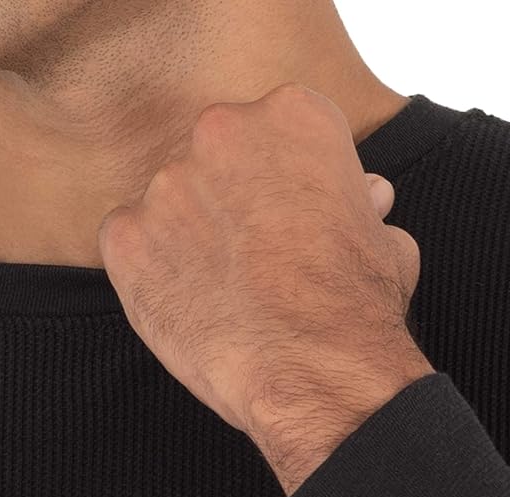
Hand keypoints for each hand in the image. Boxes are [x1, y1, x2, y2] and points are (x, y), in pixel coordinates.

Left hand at [96, 81, 435, 495]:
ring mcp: (166, 184)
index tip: (290, 225)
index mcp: (292, 115)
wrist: (310, 368)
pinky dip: (149, 272)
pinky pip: (127, 242)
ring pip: (169, 202)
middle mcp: (222, 131)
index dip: (283, 186)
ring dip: (188, 237)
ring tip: (223, 293)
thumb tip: (366, 197)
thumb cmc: (355, 308)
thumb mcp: (384, 242)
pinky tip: (186, 305)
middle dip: (230, 202)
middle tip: (252, 261)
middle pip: (216, 158)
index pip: (274, 133)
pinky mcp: (125, 236)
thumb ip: (360, 205)